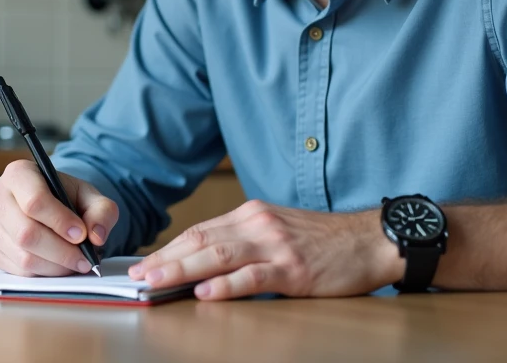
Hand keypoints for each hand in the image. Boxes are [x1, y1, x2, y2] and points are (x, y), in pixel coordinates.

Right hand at [0, 159, 118, 276]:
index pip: (35, 202)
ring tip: (76, 263)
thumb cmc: (66, 197)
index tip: (81, 235)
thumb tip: (97, 236)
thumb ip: (101, 210)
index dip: (60, 222)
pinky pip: (18, 271)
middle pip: (27, 234)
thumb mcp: (89, 195)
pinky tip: (59, 265)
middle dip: (62, 252)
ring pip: (23, 257)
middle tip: (85, 259)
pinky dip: (44, 273)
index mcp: (18, 173)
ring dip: (55, 266)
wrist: (47, 205)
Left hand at [127, 200, 402, 299]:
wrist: (369, 240)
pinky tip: (204, 292)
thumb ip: (245, 243)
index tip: (144, 263)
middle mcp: (259, 224)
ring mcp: (276, 245)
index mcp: (253, 214)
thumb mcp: (280, 232)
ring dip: (182, 270)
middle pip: (201, 240)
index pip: (200, 231)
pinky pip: (252, 276)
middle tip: (137, 276)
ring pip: (218, 255)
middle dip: (165, 259)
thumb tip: (205, 266)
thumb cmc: (325, 242)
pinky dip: (225, 285)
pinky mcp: (293, 268)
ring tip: (156, 282)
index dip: (169, 248)